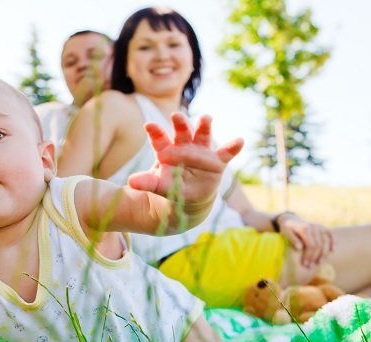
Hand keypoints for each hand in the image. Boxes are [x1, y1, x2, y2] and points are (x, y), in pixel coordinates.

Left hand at [128, 112, 242, 206]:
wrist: (188, 198)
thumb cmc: (170, 186)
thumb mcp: (157, 185)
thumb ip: (145, 182)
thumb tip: (131, 183)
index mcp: (166, 150)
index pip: (159, 139)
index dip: (155, 132)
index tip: (148, 125)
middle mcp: (184, 146)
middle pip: (181, 131)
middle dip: (180, 123)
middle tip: (175, 115)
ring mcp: (201, 152)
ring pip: (202, 135)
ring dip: (204, 126)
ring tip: (206, 118)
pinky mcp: (216, 161)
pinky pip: (226, 153)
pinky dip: (233, 147)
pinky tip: (239, 141)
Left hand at [278, 213, 333, 267]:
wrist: (291, 220)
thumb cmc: (287, 229)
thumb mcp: (286, 232)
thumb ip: (292, 239)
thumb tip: (299, 248)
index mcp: (305, 228)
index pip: (311, 245)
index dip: (309, 256)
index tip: (305, 264)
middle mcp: (314, 227)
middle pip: (318, 245)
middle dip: (315, 257)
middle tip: (310, 266)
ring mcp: (319, 226)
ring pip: (325, 242)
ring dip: (324, 254)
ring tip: (319, 263)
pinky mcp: (323, 227)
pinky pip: (330, 235)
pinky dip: (332, 242)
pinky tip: (332, 251)